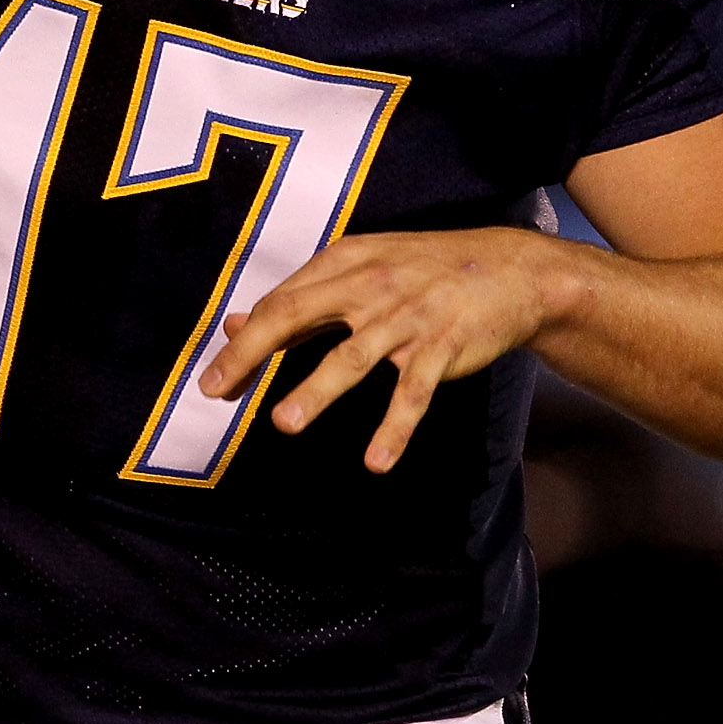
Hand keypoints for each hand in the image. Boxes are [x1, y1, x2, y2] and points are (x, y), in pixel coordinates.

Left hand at [197, 226, 568, 472]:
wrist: (508, 271)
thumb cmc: (424, 271)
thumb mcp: (362, 268)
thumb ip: (302, 297)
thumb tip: (237, 323)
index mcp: (346, 262)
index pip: (282, 300)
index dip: (245, 340)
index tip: (214, 378)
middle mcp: (370, 285)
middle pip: (297, 315)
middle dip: (253, 354)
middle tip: (216, 389)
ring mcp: (406, 318)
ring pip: (352, 357)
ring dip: (316, 390)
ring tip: (284, 422)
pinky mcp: (441, 348)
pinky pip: (412, 393)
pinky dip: (395, 428)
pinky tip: (376, 461)